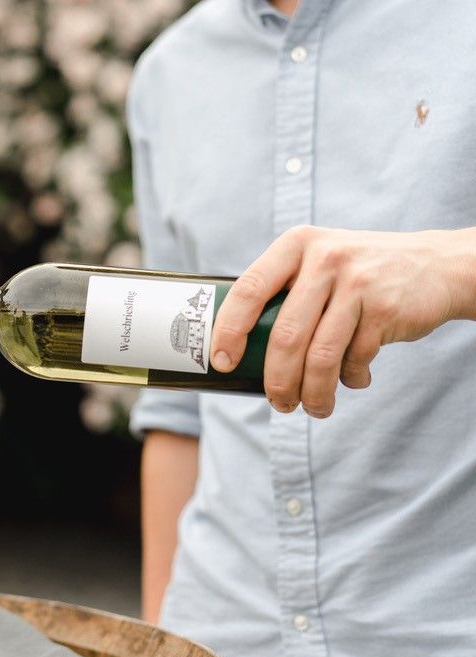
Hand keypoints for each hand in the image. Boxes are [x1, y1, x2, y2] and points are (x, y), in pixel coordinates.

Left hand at [210, 226, 475, 416]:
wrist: (436, 265)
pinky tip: (353, 379)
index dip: (229, 331)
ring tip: (314, 408)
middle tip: (278, 403)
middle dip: (277, 381)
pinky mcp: (386, 307)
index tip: (223, 363)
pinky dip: (350, 378)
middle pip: (285, 335)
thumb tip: (237, 350)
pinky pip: (355, 358)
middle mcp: (325, 258)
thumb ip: (284, 291)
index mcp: (296, 245)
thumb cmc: (356, 274)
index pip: (248, 290)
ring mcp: (358, 282)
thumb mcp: (317, 263)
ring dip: (314, 392)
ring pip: (321, 355)